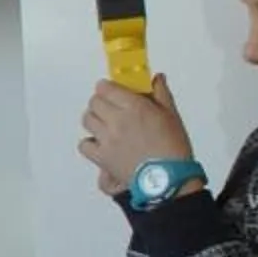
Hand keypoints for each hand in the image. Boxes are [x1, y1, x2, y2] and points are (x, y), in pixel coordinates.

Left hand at [79, 74, 194, 196]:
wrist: (168, 178)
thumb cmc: (173, 147)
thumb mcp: (171, 115)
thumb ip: (161, 93)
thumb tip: (156, 78)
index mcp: (134, 106)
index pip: (105, 88)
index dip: (107, 88)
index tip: (113, 91)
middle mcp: (117, 120)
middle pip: (94, 102)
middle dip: (101, 102)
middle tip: (111, 108)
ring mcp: (107, 139)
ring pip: (87, 119)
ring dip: (95, 119)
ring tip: (106, 125)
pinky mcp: (102, 157)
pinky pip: (84, 144)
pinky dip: (89, 143)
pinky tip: (101, 143)